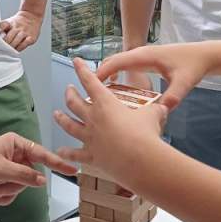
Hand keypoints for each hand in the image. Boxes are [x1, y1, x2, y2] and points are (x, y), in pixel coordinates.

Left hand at [0, 11, 42, 51]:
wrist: (31, 16)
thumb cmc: (16, 23)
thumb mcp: (8, 22)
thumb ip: (1, 28)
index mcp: (10, 23)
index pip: (2, 26)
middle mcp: (17, 27)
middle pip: (9, 37)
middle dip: (4, 44)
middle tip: (1, 49)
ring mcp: (25, 32)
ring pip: (16, 41)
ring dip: (11, 47)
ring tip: (8, 51)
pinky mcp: (32, 37)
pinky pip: (24, 44)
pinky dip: (19, 48)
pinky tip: (16, 50)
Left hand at [0, 132, 75, 197]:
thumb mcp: (2, 170)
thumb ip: (25, 175)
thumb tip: (41, 179)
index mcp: (15, 143)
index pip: (42, 154)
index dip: (57, 163)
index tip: (72, 169)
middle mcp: (13, 154)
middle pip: (31, 174)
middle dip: (17, 184)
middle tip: (2, 182)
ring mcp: (7, 168)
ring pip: (22, 186)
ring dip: (9, 191)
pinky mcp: (0, 180)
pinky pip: (13, 192)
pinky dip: (4, 196)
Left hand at [54, 58, 166, 182]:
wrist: (140, 160)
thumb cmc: (146, 134)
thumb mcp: (153, 114)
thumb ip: (155, 109)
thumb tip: (163, 106)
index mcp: (106, 104)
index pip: (90, 81)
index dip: (81, 69)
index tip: (75, 61)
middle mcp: (93, 119)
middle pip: (74, 102)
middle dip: (69, 93)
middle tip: (69, 89)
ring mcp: (90, 138)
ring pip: (69, 125)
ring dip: (61, 119)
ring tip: (56, 115)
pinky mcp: (92, 156)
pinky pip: (75, 153)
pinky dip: (67, 152)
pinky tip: (60, 151)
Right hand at [98, 43, 207, 109]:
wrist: (203, 55)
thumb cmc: (193, 66)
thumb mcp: (184, 83)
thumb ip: (173, 96)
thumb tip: (163, 110)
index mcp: (145, 57)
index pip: (116, 62)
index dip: (101, 73)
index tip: (89, 86)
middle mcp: (141, 54)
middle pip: (112, 61)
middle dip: (99, 75)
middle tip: (89, 94)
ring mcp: (143, 56)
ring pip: (118, 62)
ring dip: (106, 74)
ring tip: (98, 93)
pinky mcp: (146, 60)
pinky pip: (125, 65)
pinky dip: (116, 73)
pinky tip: (116, 88)